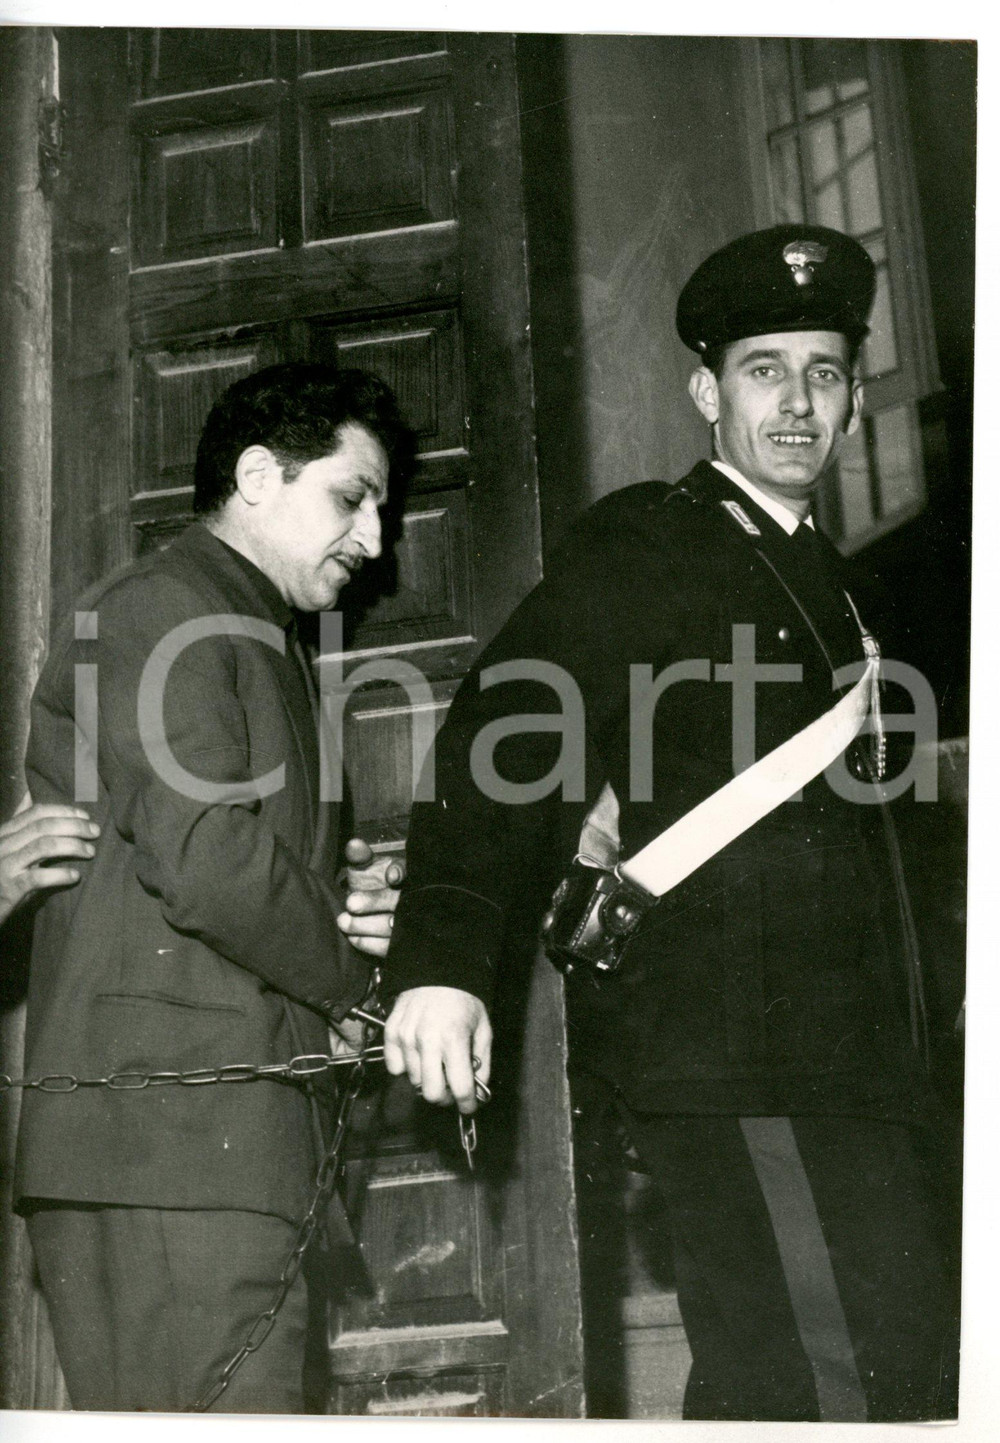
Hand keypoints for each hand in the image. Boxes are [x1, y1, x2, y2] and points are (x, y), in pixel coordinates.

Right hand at [0, 799, 99, 925]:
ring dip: (72, 846)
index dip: (64, 811)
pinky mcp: (9, 888)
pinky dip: (60, 875)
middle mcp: (2, 845)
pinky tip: (75, 876)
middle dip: (74, 826)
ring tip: (91, 851)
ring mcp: (4, 866)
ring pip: (43, 846)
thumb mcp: (7, 848)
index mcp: (4, 833)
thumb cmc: (1, 876)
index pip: (36, 813)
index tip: (87, 816)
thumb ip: (19, 826)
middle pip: (43, 826)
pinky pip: (37, 877)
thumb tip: (28, 795)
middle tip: (95, 832)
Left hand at [336, 836, 403, 958]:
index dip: (401, 873)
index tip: (391, 876)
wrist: (375, 913)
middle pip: (399, 901)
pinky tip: (352, 937)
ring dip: (366, 925)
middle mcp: (412, 900)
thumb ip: (360, 856)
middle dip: (375, 901)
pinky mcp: (401, 945)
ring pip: (393, 927)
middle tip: (350, 903)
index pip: (409, 872)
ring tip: (343, 922)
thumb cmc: (373, 884)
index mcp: (406, 876)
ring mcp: (409, 925)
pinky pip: (388, 948)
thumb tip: (353, 844)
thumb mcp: (367, 867)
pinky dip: (369, 943)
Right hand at [383, 986, 491, 1114]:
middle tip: (451, 1088)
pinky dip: (406, 1067)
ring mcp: (406, 1037)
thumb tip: (478, 1090)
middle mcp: (427, 1040)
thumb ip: (483, 1062)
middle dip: (444, 1097)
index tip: (469, 1106)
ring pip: (413, 1081)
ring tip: (436, 1063)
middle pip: (430, 1093)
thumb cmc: (464, 1000)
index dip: (467, 1104)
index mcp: (454, 1039)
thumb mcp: (484, 1029)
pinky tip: (418, 1055)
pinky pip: (394, 1067)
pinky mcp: (391, 1032)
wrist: (438, 970)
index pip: (460, 1088)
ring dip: (427, 1078)